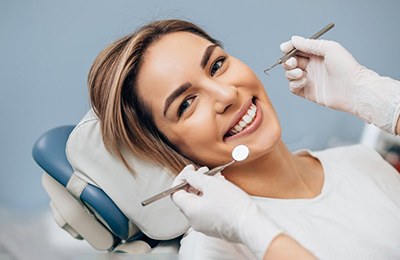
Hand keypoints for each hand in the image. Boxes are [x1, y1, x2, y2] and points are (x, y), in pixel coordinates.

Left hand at [171, 165, 282, 258]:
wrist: (251, 224)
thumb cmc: (232, 205)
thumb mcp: (211, 184)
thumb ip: (195, 178)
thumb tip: (188, 175)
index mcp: (190, 210)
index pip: (176, 193)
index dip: (182, 178)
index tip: (190, 170)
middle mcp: (195, 220)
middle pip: (188, 197)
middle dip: (196, 181)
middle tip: (205, 171)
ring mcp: (206, 225)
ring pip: (200, 202)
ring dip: (206, 187)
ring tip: (217, 177)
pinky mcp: (217, 226)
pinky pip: (209, 209)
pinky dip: (213, 197)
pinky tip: (223, 188)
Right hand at [281, 36, 399, 133]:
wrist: (354, 89)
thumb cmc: (346, 67)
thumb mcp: (329, 48)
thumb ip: (309, 44)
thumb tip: (294, 39)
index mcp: (316, 54)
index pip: (297, 50)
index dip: (289, 48)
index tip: (284, 48)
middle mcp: (311, 66)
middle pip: (290, 62)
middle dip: (288, 61)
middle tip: (293, 63)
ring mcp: (309, 79)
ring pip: (290, 74)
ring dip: (291, 73)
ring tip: (301, 73)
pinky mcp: (307, 92)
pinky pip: (293, 87)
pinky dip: (294, 83)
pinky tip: (304, 81)